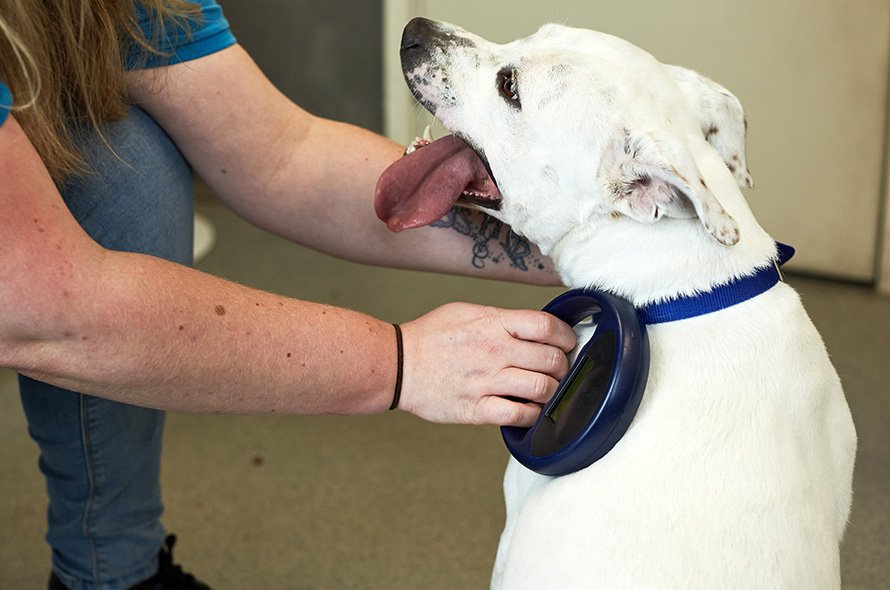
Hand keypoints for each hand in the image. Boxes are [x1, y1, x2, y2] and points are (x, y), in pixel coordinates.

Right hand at [397, 302, 575, 425]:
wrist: (397, 365)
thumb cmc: (430, 337)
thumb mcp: (467, 312)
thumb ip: (501, 319)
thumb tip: (532, 327)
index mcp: (493, 324)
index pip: (547, 326)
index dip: (566, 336)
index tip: (567, 343)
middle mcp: (494, 351)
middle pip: (552, 360)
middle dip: (563, 367)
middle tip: (559, 370)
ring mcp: (487, 382)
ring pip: (542, 389)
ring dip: (552, 391)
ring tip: (546, 391)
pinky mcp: (477, 409)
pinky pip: (520, 415)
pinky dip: (533, 414)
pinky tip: (530, 409)